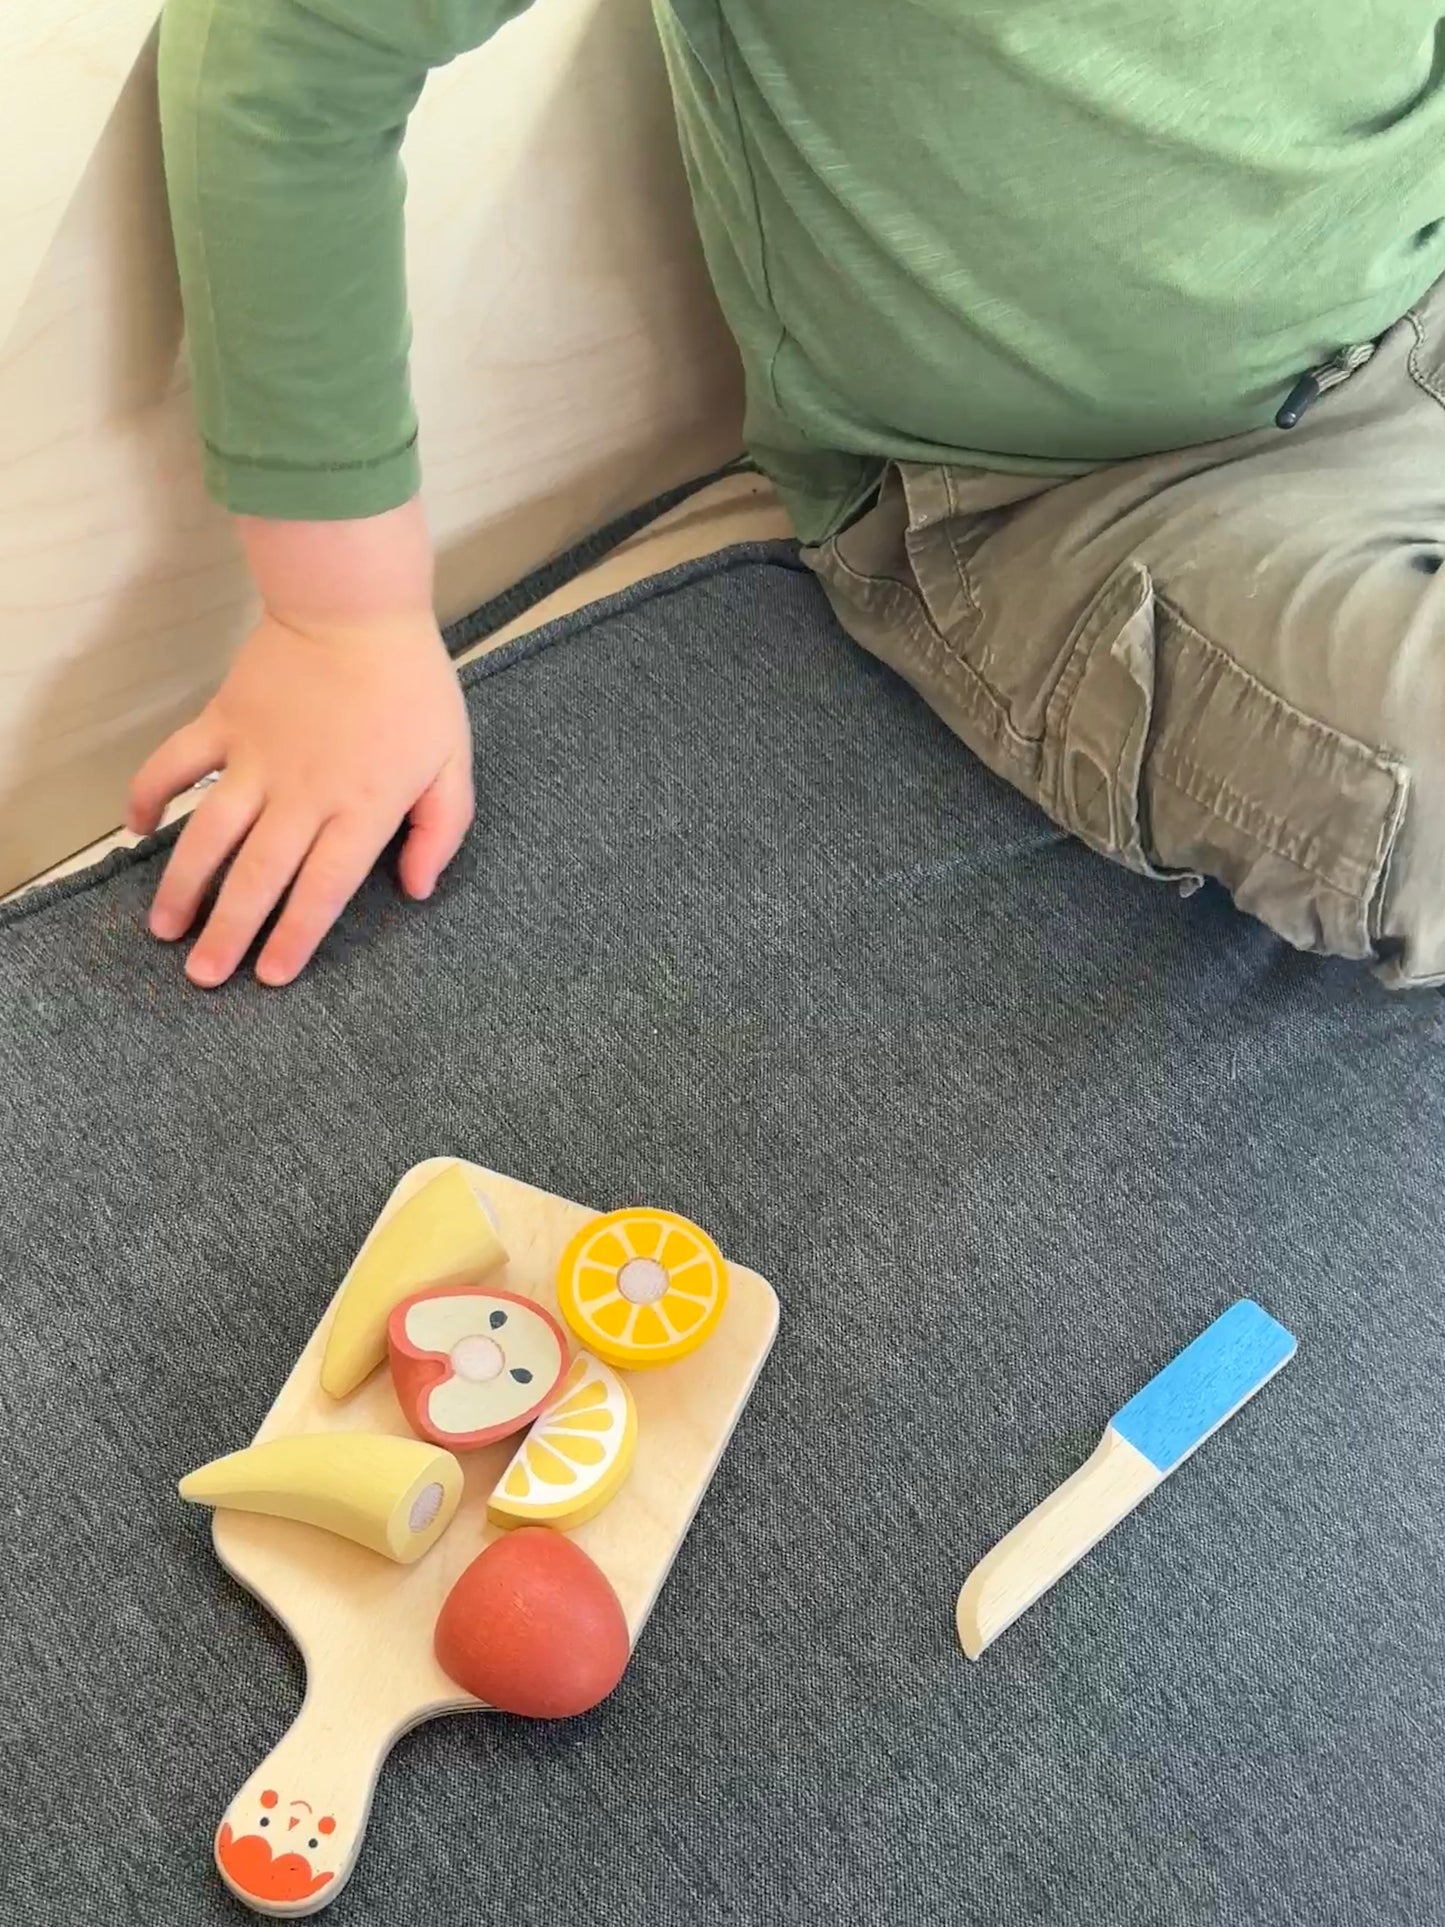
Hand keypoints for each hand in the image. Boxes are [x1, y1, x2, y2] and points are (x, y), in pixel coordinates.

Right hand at [127, 611, 473, 987]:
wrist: (357, 608)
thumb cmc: (412, 687)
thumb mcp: (452, 761)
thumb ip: (441, 828)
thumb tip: (417, 887)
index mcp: (362, 808)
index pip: (323, 890)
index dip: (295, 938)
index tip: (269, 976)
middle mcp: (303, 793)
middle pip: (258, 877)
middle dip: (228, 932)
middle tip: (204, 976)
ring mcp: (256, 758)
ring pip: (208, 835)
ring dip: (182, 885)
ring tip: (164, 928)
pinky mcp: (224, 721)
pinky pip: (175, 763)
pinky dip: (148, 793)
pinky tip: (136, 828)